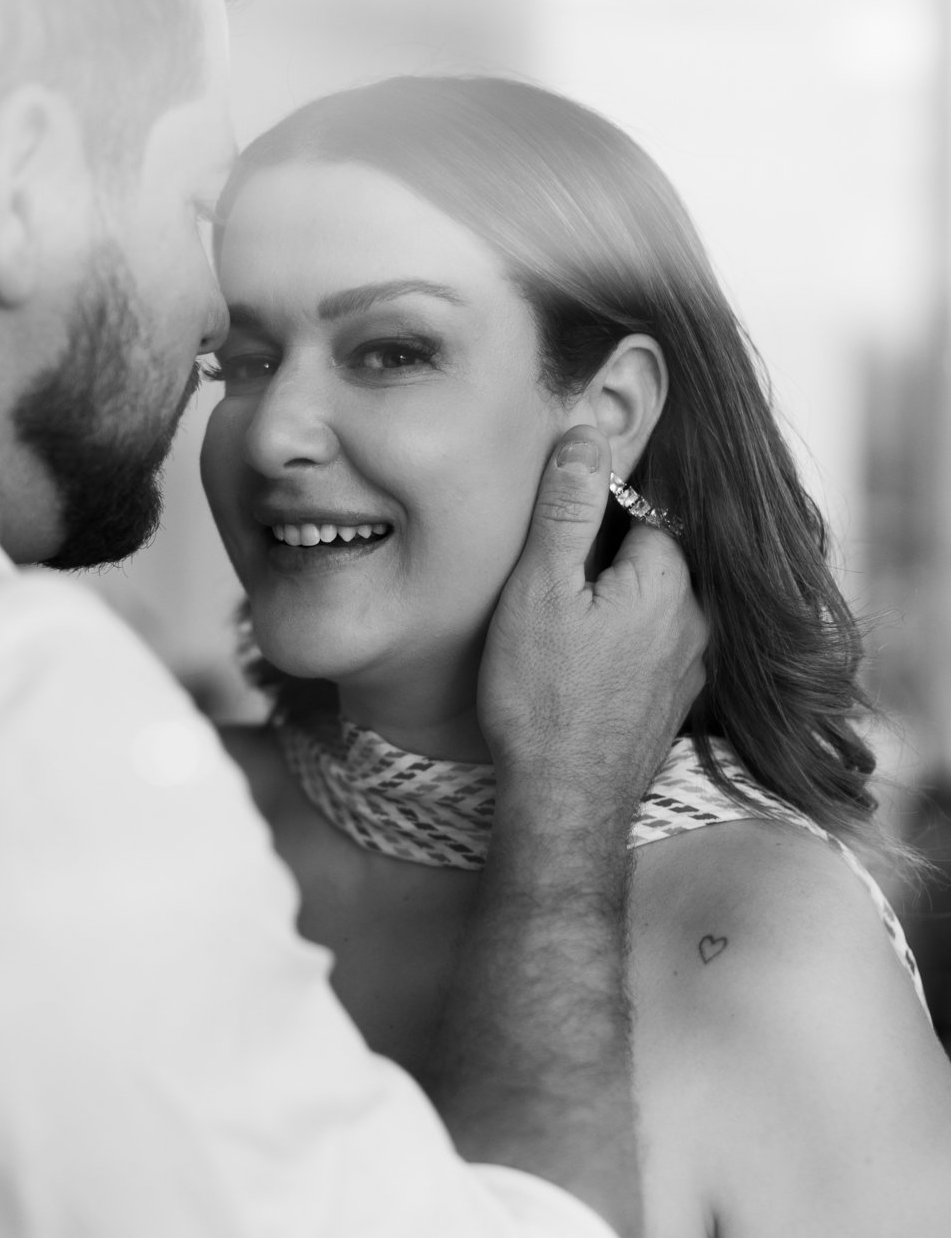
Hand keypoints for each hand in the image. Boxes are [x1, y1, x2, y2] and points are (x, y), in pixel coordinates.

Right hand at [478, 426, 706, 817]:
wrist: (564, 803)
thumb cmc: (544, 698)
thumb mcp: (540, 588)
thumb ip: (567, 507)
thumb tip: (588, 434)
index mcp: (670, 580)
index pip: (648, 505)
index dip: (600, 500)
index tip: (560, 510)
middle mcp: (697, 618)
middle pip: (654, 552)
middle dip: (607, 548)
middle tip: (552, 561)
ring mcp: (692, 664)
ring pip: (655, 599)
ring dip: (615, 594)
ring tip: (561, 609)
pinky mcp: (675, 700)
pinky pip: (653, 642)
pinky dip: (623, 636)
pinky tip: (583, 655)